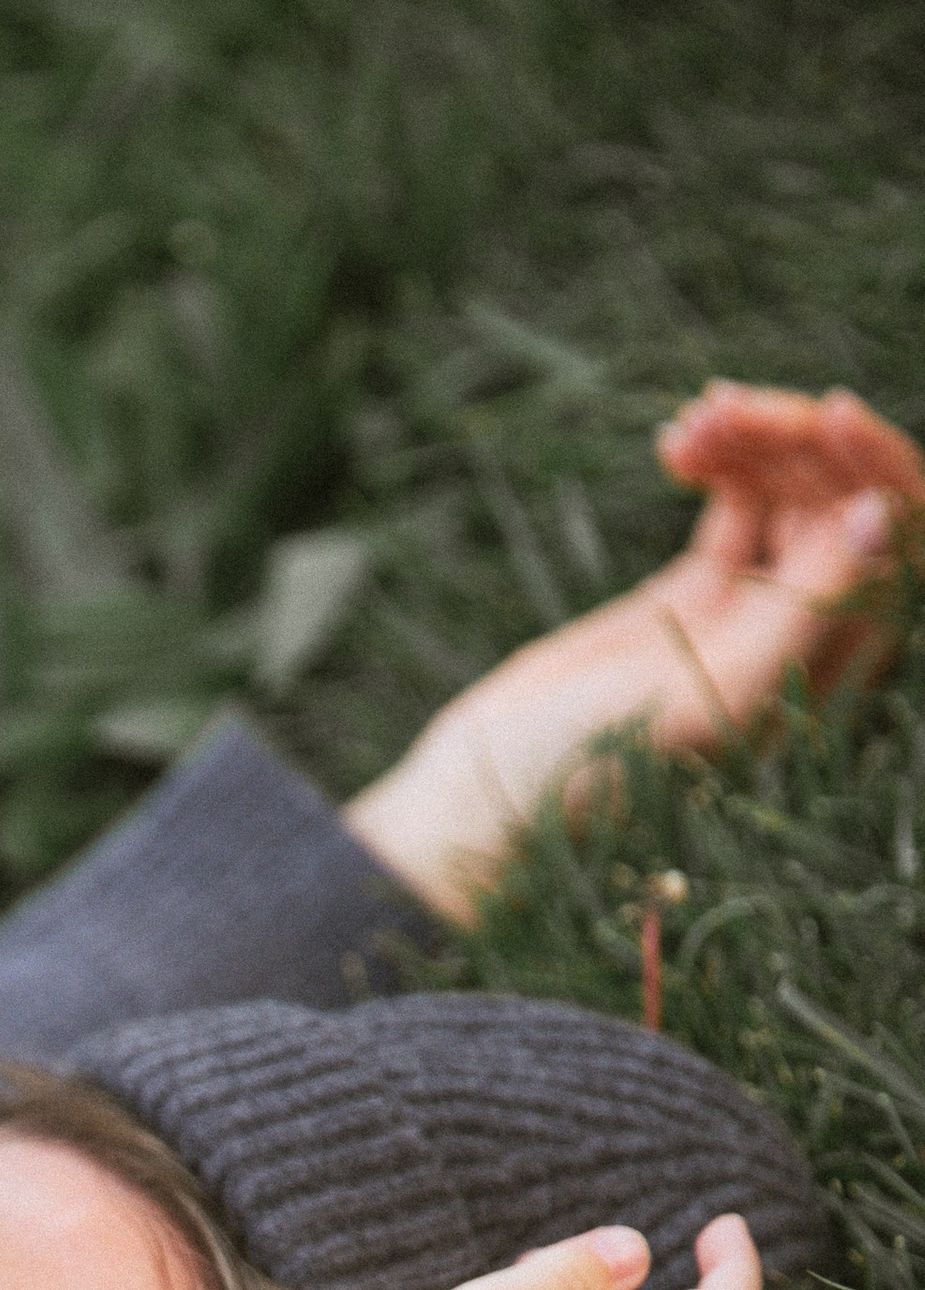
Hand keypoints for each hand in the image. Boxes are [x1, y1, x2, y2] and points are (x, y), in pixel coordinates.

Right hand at [345, 381, 922, 922]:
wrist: (487, 798)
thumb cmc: (592, 773)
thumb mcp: (707, 693)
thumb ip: (804, 610)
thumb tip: (883, 516)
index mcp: (829, 682)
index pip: (893, 551)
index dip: (873, 472)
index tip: (822, 416)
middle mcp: (806, 648)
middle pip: (847, 509)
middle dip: (800, 445)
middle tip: (728, 409)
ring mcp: (753, 618)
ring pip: (794, 496)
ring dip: (755, 443)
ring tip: (692, 423)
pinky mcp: (696, 596)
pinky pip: (739, 505)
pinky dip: (719, 464)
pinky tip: (674, 445)